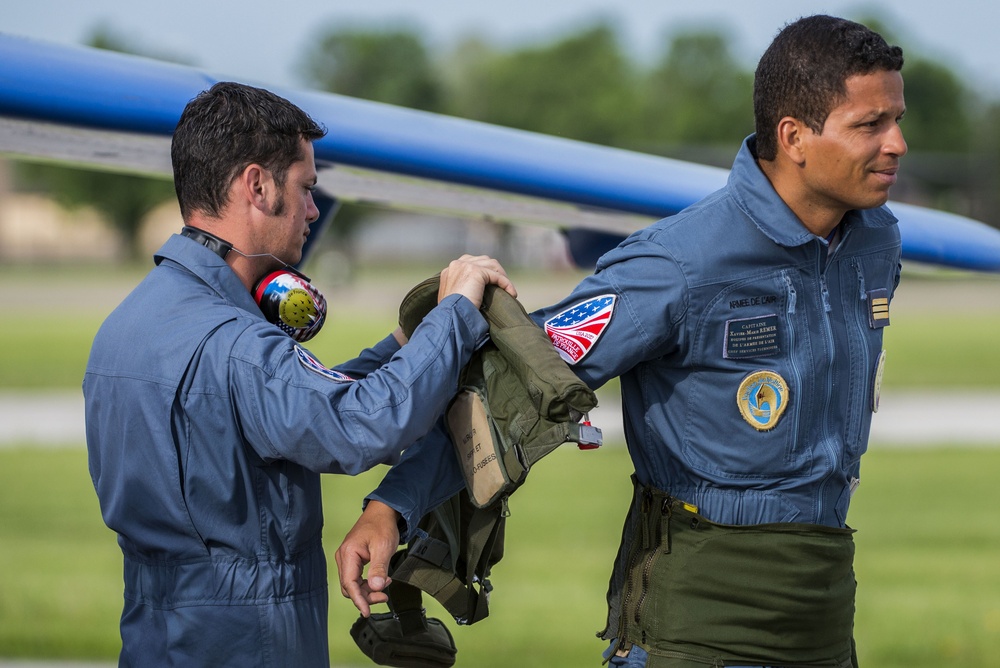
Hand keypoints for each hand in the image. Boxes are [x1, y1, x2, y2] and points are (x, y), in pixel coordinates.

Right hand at [334, 500, 400, 616]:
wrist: (382, 512)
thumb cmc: (382, 525)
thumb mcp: (383, 547)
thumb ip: (379, 568)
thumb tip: (376, 588)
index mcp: (348, 554)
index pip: (349, 584)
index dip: (359, 600)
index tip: (367, 612)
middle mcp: (343, 557)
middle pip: (350, 587)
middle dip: (366, 596)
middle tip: (383, 597)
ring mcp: (347, 558)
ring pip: (353, 584)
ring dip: (367, 590)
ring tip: (385, 587)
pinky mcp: (352, 559)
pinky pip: (356, 578)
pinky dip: (368, 583)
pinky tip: (381, 581)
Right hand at [437, 255, 516, 308]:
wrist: (450, 316)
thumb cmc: (451, 312)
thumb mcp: (453, 296)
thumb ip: (461, 287)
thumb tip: (474, 291)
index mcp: (451, 269)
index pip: (472, 262)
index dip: (485, 271)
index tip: (492, 283)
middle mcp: (457, 264)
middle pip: (483, 260)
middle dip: (495, 271)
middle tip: (501, 285)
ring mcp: (467, 266)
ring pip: (492, 265)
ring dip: (502, 276)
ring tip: (507, 289)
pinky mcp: (477, 272)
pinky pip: (497, 276)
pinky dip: (506, 284)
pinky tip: (511, 293)